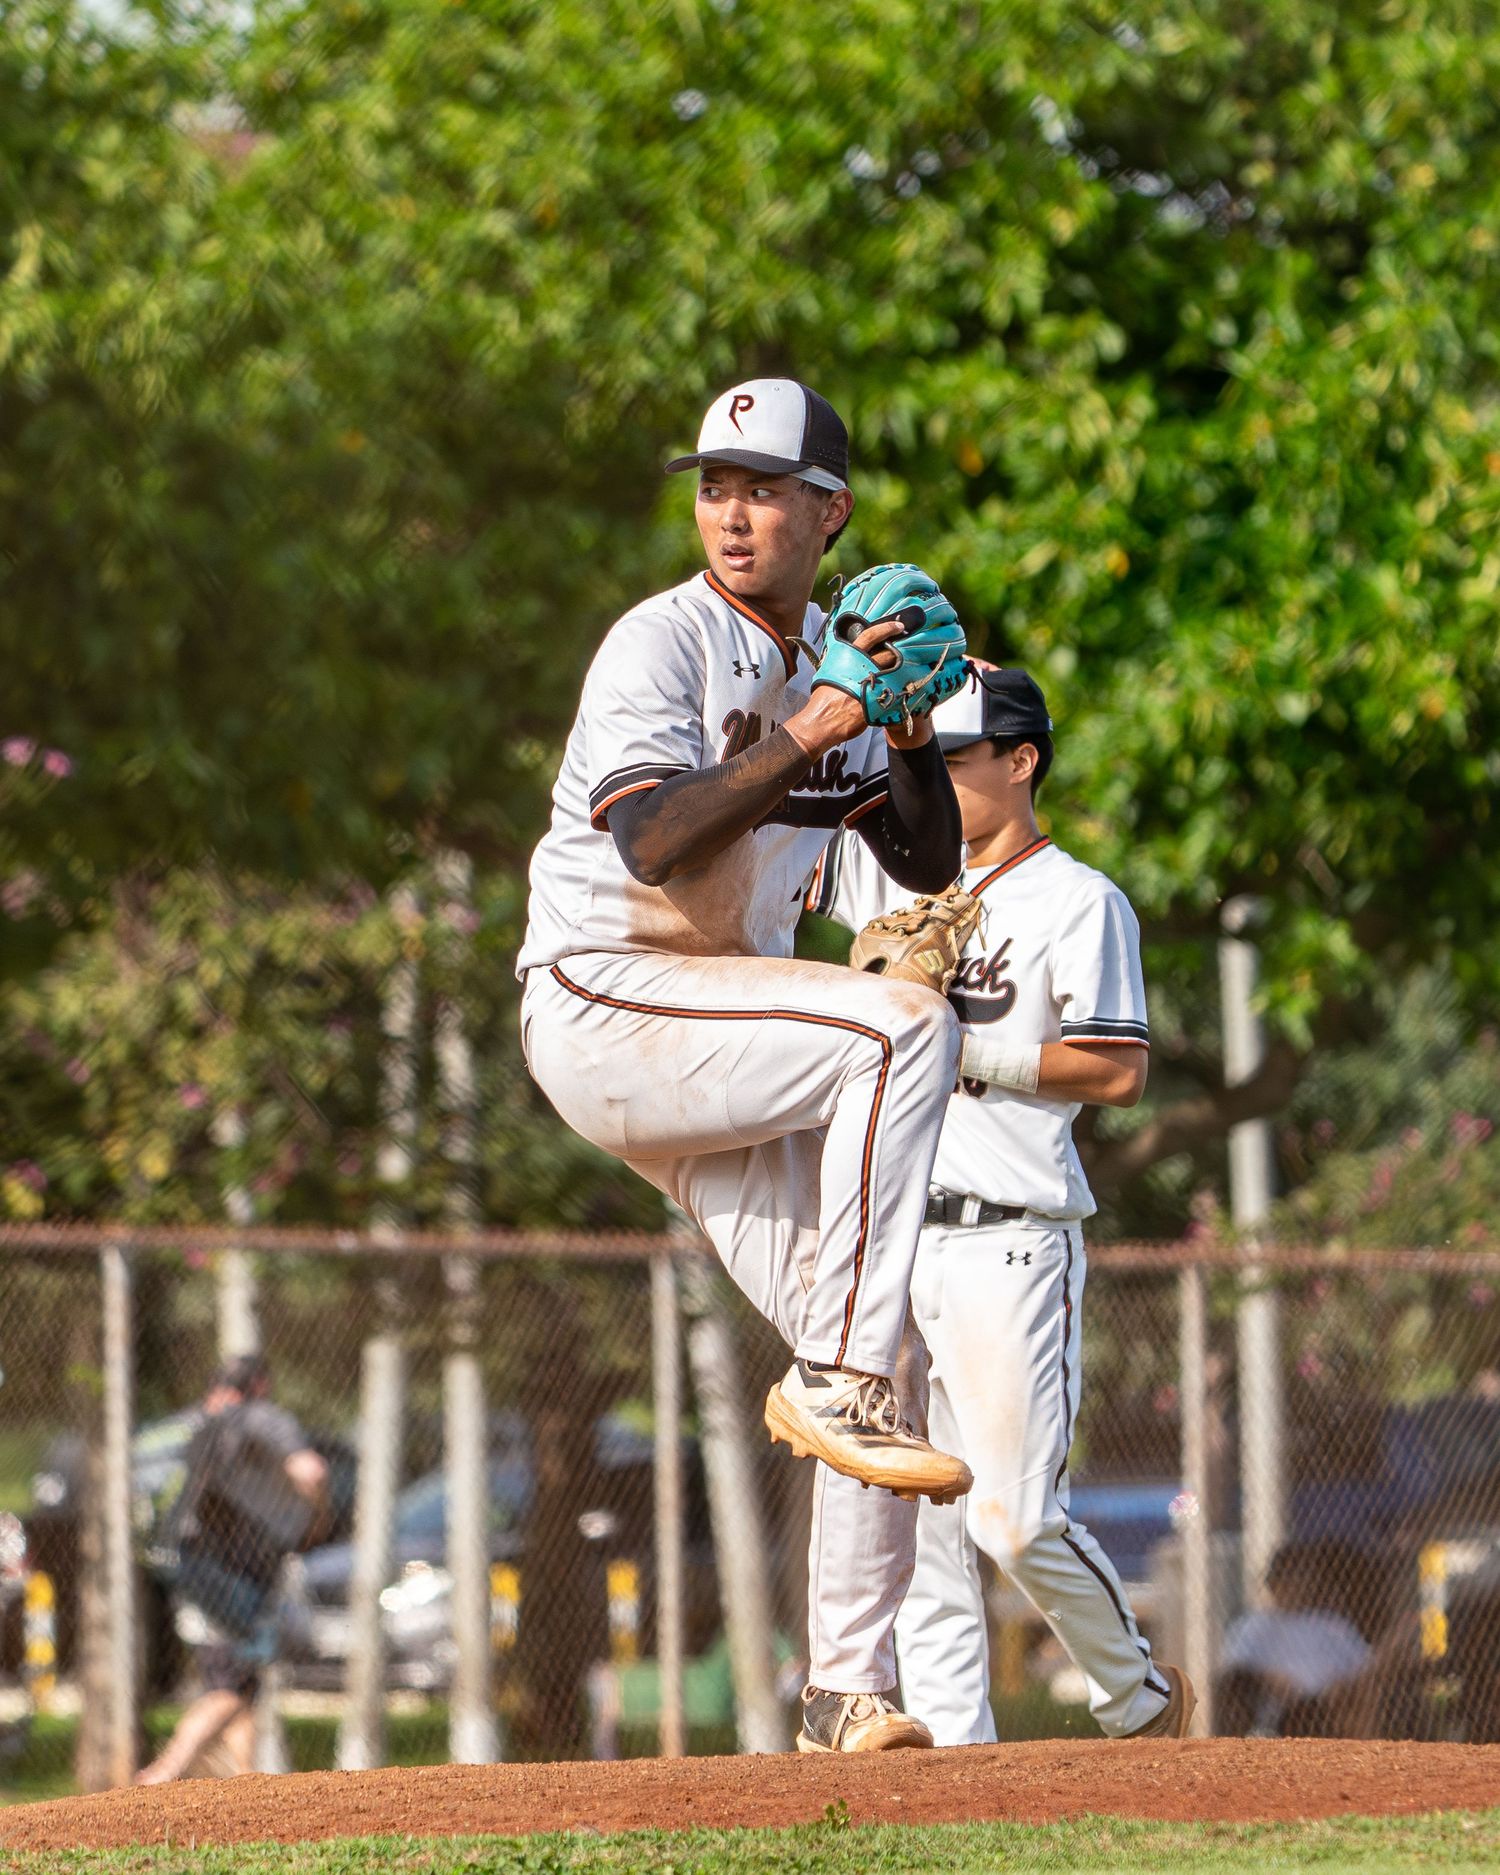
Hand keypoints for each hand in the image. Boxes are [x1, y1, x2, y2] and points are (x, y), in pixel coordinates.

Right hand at [786, 622, 904, 757]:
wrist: (822, 722)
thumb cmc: (823, 699)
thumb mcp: (829, 672)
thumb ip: (843, 663)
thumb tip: (851, 658)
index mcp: (848, 657)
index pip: (869, 636)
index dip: (886, 628)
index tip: (898, 625)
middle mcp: (862, 668)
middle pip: (889, 653)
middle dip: (900, 650)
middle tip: (908, 648)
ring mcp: (872, 683)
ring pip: (895, 670)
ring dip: (903, 669)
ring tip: (910, 668)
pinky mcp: (878, 700)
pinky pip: (895, 691)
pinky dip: (902, 689)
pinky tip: (905, 688)